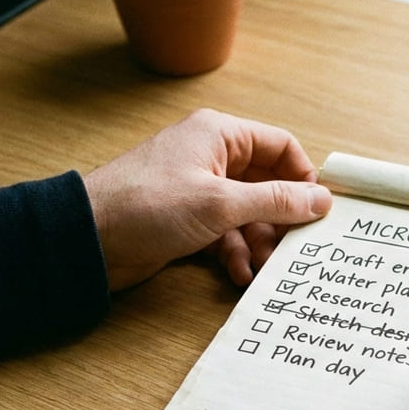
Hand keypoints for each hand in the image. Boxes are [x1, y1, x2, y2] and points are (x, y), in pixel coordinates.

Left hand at [82, 109, 331, 289]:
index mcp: (220, 135)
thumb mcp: (220, 203)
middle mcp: (211, 158)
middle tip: (295, 248)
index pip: (281, 147)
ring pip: (248, 215)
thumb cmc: (147, 205)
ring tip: (263, 268)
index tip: (319, 210)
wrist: (88, 238)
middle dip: (281, 219)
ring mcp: (198, 191)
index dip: (303, 178)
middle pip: (268, 185)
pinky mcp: (186, 220)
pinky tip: (238, 274)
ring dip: (259, 243)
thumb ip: (275, 201)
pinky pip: (226, 235)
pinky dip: (235, 254)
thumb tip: (320, 200)